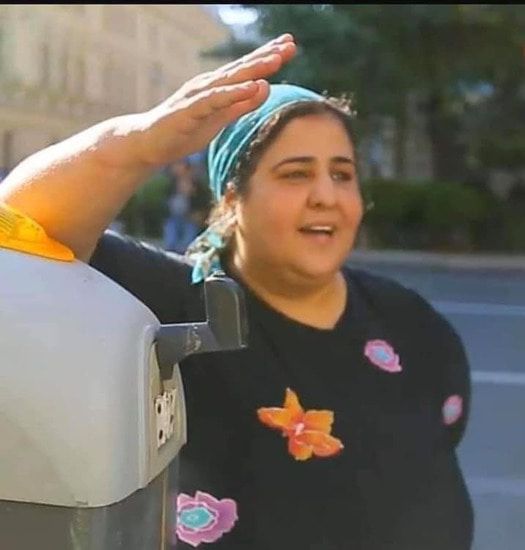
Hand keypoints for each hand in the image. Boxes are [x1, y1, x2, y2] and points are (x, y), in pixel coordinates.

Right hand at [135, 34, 296, 165]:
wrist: (148, 144)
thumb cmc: (184, 131)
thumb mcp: (219, 119)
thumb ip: (241, 105)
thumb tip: (265, 88)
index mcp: (216, 88)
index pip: (246, 70)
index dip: (267, 57)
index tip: (289, 46)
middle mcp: (208, 85)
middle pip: (242, 68)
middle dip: (266, 56)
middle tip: (290, 45)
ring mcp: (198, 96)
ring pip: (230, 80)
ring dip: (254, 69)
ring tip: (276, 60)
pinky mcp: (189, 111)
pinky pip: (214, 100)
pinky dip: (233, 93)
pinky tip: (251, 87)